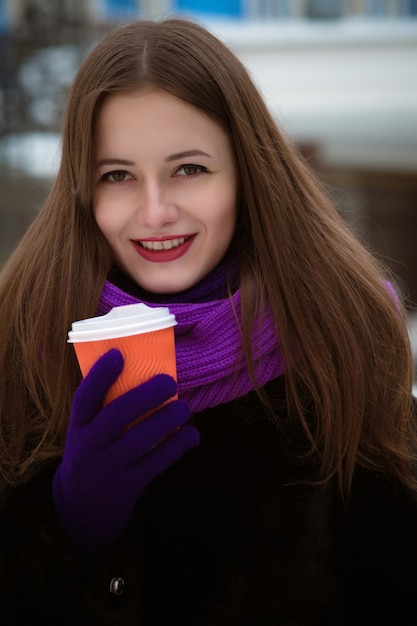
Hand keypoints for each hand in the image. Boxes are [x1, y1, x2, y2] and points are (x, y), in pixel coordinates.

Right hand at [52, 348, 198, 552]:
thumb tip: (148, 374)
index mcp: (78, 427)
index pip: (84, 398)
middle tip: (169, 382)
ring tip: (184, 408)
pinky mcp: (127, 487)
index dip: (99, 376)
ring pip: (139, 440)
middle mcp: (88, 447)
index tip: (117, 355)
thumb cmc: (93, 456)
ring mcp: (107, 469)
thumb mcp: (88, 434)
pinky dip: (177, 446)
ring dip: (167, 420)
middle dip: (144, 396)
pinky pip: (156, 463)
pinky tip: (191, 435)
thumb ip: (106, 410)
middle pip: (115, 416)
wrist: (79, 511)